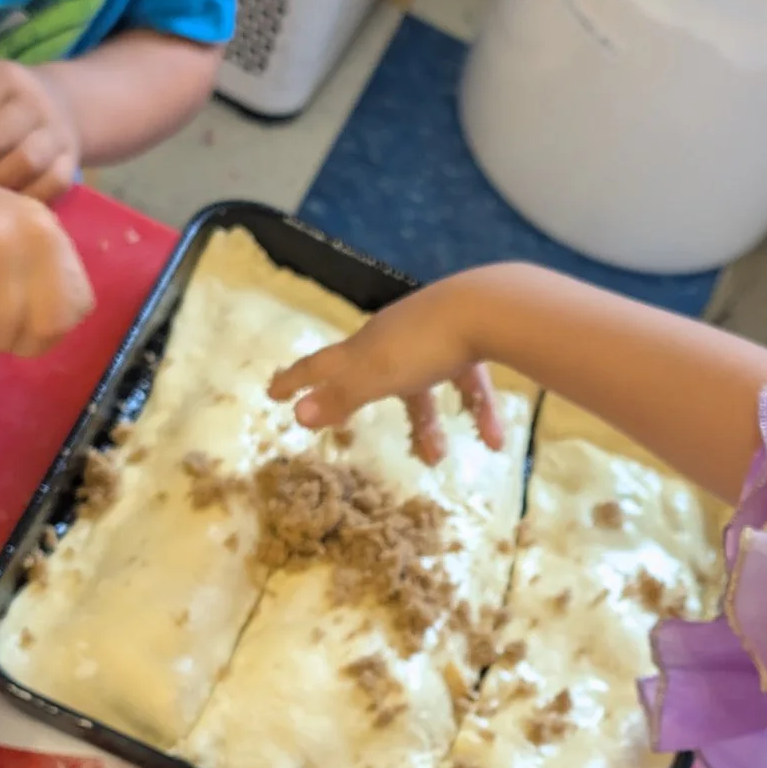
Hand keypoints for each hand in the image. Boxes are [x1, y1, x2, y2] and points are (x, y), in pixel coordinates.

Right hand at [269, 279, 505, 462]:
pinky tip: (493, 443)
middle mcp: (396, 337)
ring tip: (436, 459)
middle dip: (361, 401)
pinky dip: (479, 412)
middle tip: (345, 423)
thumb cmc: (424, 344)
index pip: (322, 364)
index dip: (296, 379)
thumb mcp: (378, 376)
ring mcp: (435, 337)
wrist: (487, 308)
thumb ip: (341, 397)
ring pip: (425, 386)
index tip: (273, 392)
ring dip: (429, 425)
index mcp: (367, 345)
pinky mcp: (472, 340)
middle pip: (372, 375)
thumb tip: (297, 414)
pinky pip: (469, 382)